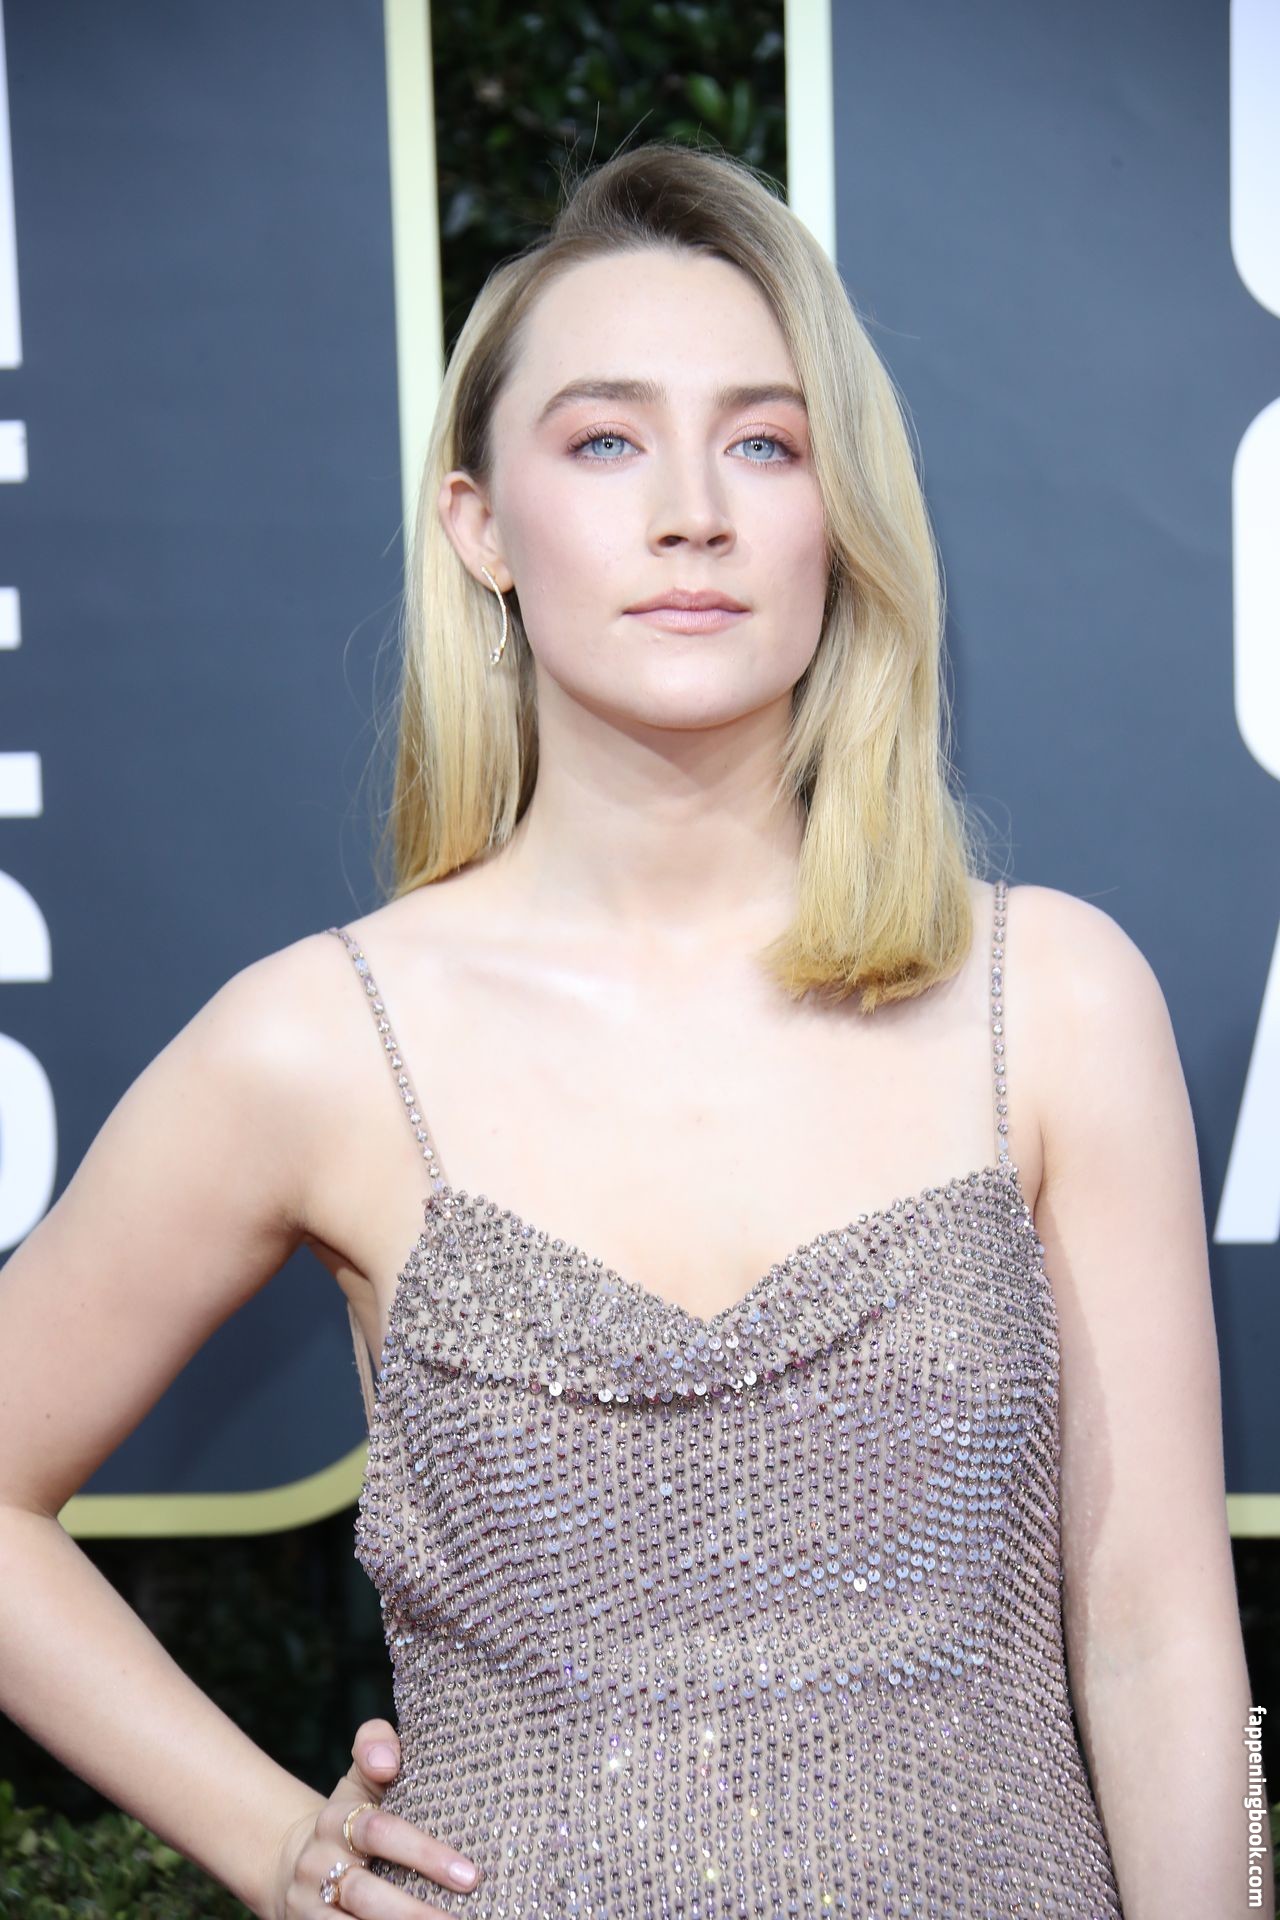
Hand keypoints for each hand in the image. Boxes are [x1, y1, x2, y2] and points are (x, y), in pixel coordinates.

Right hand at [270, 1717, 482, 1915]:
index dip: (425, 1853)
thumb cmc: (351, 1817)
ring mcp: (309, 1904)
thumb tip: (387, 1762)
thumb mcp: (360, 1778)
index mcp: (338, 1819)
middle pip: (366, 1894)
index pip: (381, 1833)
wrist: (291, 1864)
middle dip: (414, 1913)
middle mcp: (319, 1864)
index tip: (469, 1875)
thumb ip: (376, 1746)